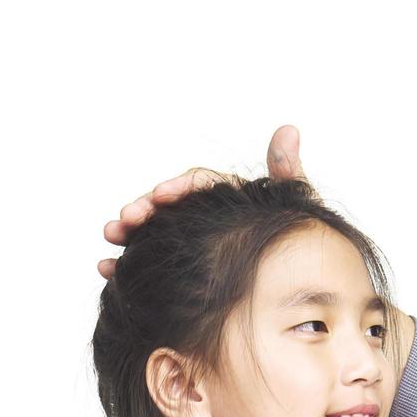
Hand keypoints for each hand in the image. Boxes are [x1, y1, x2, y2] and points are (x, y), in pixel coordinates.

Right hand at [96, 124, 304, 278]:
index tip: (161, 195)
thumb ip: (288, 173)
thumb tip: (289, 130)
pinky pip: (153, 260)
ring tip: (110, 242)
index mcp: (229, 196)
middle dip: (142, 210)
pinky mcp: (185, 264)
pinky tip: (109, 270)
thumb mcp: (298, 207)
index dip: (178, 187)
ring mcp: (195, 239)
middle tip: (122, 221)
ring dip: (128, 233)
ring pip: (155, 231)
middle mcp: (208, 215)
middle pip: (169, 206)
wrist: (308, 287)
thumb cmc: (303, 241)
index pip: (198, 185)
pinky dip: (128, 264)